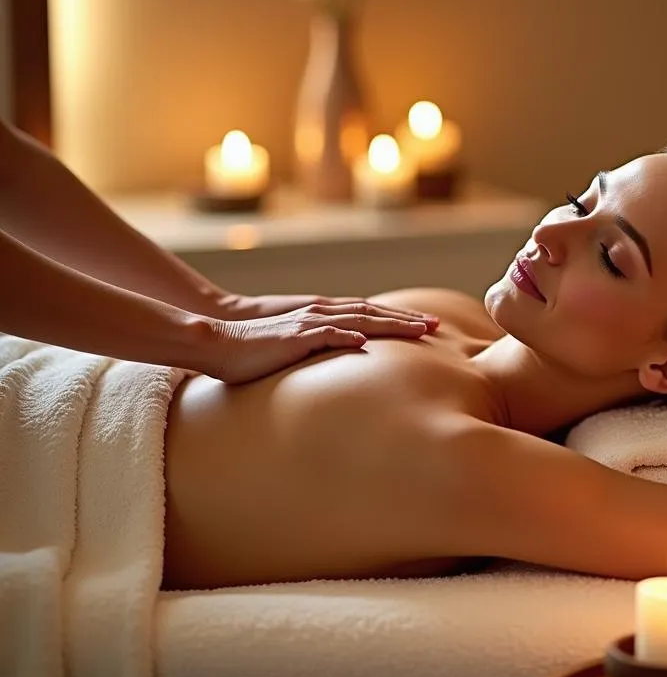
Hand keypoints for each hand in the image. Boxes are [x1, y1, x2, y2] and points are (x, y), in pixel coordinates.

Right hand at [199, 299, 440, 384]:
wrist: (220, 343)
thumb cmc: (256, 352)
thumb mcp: (298, 351)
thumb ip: (323, 352)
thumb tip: (347, 363)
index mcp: (324, 318)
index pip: (371, 315)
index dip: (400, 319)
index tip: (428, 326)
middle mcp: (322, 315)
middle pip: (374, 313)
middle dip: (407, 319)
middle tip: (437, 325)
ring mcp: (309, 324)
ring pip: (358, 319)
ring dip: (390, 323)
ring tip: (418, 329)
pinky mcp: (294, 338)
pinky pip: (324, 334)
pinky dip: (345, 335)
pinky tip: (364, 340)